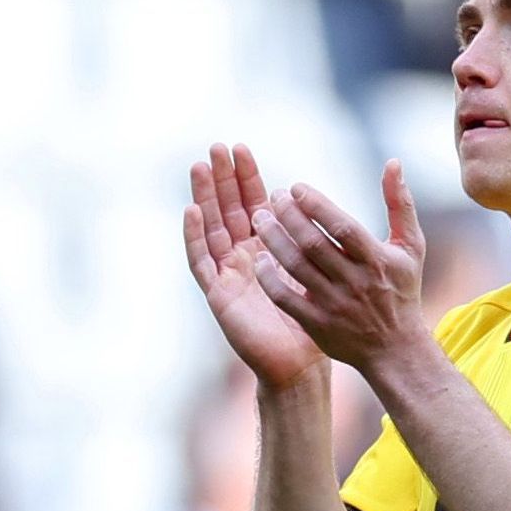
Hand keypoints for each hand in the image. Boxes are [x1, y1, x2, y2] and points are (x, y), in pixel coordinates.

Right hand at [185, 147, 324, 390]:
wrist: (299, 363)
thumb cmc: (314, 320)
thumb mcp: (317, 272)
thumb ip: (314, 241)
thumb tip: (320, 207)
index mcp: (267, 249)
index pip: (253, 204)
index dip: (246, 178)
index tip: (242, 148)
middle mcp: (243, 257)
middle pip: (228, 209)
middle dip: (223, 178)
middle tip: (218, 146)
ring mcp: (227, 273)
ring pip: (211, 227)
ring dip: (204, 197)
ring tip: (200, 167)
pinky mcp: (218, 294)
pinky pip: (201, 260)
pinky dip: (194, 236)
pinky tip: (191, 210)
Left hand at [255, 167, 430, 371]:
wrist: (396, 350)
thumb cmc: (402, 290)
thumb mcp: (410, 246)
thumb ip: (400, 203)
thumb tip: (393, 162)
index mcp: (377, 260)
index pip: (341, 226)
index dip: (316, 204)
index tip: (295, 187)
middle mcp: (355, 282)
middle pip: (313, 244)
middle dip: (289, 216)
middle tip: (272, 197)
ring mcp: (334, 305)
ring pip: (296, 267)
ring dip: (273, 240)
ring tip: (259, 219)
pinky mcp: (317, 325)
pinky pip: (285, 298)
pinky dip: (270, 278)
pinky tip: (259, 258)